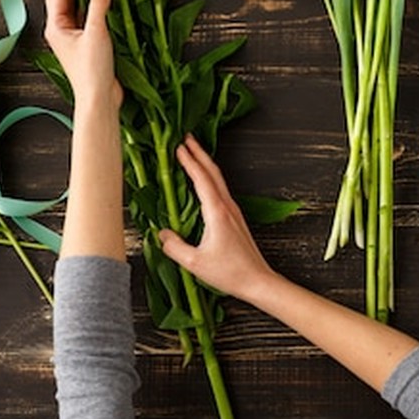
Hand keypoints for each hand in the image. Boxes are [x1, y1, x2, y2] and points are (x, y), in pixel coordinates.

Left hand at [44, 0, 121, 109]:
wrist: (98, 98)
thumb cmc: (91, 70)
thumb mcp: (96, 33)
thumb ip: (99, 7)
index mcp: (56, 27)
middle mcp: (61, 30)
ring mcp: (73, 37)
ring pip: (73, 7)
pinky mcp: (86, 43)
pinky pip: (85, 17)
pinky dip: (89, 4)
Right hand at [159, 135, 276, 302]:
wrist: (257, 281)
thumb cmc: (230, 273)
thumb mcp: (195, 262)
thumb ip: (174, 246)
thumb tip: (161, 233)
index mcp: (217, 212)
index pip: (201, 179)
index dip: (189, 161)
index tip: (178, 147)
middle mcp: (227, 207)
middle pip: (213, 172)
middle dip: (199, 152)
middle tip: (186, 137)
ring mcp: (233, 211)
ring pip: (218, 180)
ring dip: (205, 163)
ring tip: (193, 152)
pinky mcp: (235, 218)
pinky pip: (220, 190)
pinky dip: (210, 178)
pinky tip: (204, 181)